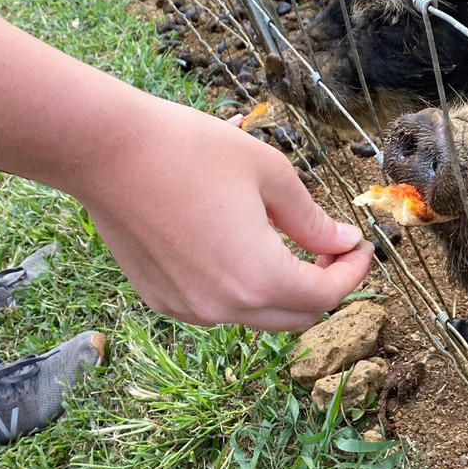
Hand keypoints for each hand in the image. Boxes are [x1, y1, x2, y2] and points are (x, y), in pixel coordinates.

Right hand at [75, 96, 372, 330]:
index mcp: (259, 278)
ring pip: (256, 315)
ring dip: (281, 287)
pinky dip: (240, 286)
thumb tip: (343, 242)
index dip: (353, 271)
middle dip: (322, 286)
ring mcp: (188, 308)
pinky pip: (216, 305)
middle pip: (296, 317)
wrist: (107, 151)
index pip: (327, 295)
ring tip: (281, 236)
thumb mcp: (271, 176)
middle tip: (330, 247)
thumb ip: (313, 219)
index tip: (360, 246)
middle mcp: (224, 307)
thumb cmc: (193, 151)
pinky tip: (236, 242)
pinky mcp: (160, 298)